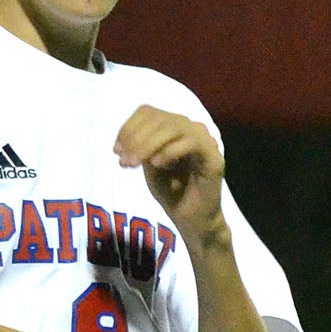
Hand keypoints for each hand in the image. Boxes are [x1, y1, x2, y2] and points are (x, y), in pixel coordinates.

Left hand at [116, 106, 225, 238]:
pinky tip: (157, 164)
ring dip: (148, 144)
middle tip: (124, 161)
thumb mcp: (148, 165)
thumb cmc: (171, 192)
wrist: (191, 219)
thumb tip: (126, 139)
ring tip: (135, 163)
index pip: (148, 112)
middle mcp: (190, 127)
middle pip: (159, 118)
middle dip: (136, 138)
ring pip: (173, 127)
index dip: (128, 127)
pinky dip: (170, 151)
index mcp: (174, 126)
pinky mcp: (214, 156)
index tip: (116, 150)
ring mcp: (205, 140)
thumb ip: (141, 147)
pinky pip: (191, 143)